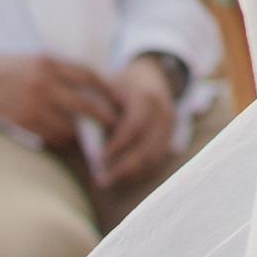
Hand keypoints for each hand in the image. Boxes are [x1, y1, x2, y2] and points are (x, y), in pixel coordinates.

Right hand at [0, 53, 119, 147]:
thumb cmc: (2, 70)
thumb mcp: (33, 60)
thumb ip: (60, 71)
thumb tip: (90, 88)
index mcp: (49, 62)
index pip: (89, 76)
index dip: (107, 89)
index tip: (118, 98)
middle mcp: (44, 83)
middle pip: (88, 104)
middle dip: (104, 116)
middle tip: (114, 124)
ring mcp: (33, 104)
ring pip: (70, 126)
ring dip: (80, 134)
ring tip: (86, 137)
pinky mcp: (21, 123)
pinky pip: (50, 137)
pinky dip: (59, 140)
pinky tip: (62, 141)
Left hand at [96, 57, 180, 186]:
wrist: (152, 75)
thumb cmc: (123, 85)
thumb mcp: (110, 88)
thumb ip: (99, 109)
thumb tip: (86, 138)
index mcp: (146, 98)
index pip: (133, 126)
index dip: (116, 144)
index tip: (97, 159)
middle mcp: (163, 113)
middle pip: (146, 147)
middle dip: (122, 167)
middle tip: (100, 180)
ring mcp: (170, 126)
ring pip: (153, 157)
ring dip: (130, 173)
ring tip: (106, 181)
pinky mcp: (170, 137)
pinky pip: (156, 159)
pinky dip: (138, 170)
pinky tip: (120, 175)